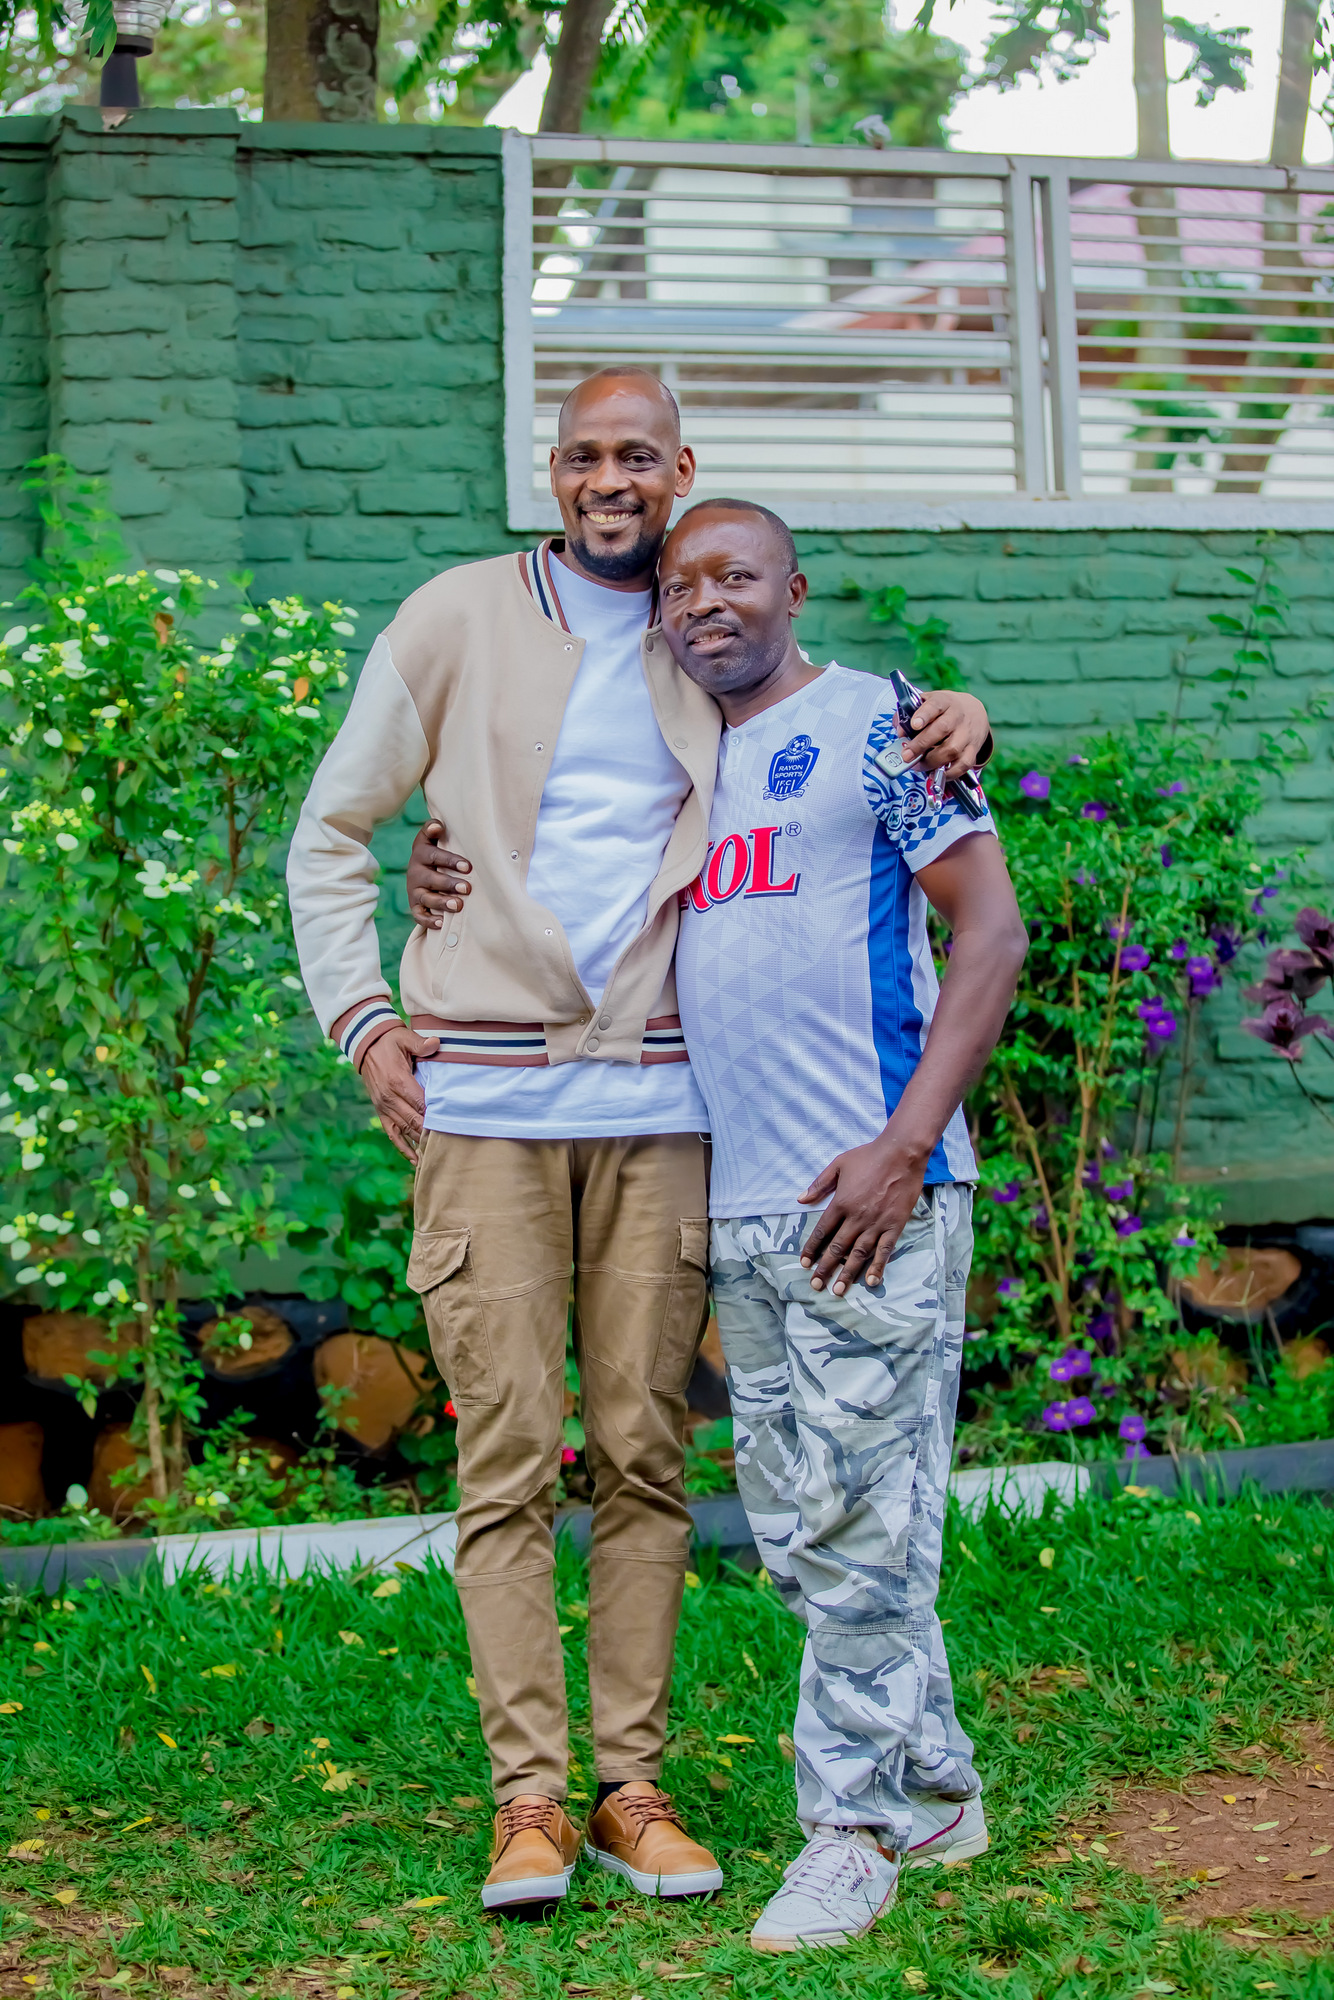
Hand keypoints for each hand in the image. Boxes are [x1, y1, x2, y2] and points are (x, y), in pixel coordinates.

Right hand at [360, 1024, 439, 1161]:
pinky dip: (403, 1148)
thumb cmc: (388, 1041)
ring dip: (419, 1142)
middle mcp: (389, 1098)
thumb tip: (436, 1043)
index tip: (450, 1124)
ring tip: (436, 1155)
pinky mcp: (380, 1111)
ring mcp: (384, 1107)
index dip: (435, 1115)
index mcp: (398, 1081)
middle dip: (431, 1132)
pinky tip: (415, 1160)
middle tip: (450, 1142)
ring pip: (404, 1130)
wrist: (365, 1045)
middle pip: (414, 1120)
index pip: (421, 1103)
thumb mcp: (403, 1037)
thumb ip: (420, 1044)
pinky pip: (391, 1133)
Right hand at [406, 819, 472, 929]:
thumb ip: (433, 829)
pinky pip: (419, 916)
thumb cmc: (435, 852)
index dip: (450, 861)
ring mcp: (414, 891)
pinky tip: (441, 923)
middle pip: (431, 879)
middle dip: (449, 884)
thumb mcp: (431, 838)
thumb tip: (437, 826)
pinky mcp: (415, 906)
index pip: (434, 856)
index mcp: (421, 854)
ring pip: (426, 898)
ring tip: (458, 905)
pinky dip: (428, 921)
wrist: (421, 869)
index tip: (468, 867)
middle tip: (468, 888)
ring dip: (441, 903)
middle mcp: (415, 873)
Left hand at [798, 1133, 927, 1295]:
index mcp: (840, 1203)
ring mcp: (876, 1224)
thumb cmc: (869, 1156)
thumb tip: (800, 1199)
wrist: (902, 1154)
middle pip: (837, 1248)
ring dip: (847, 1274)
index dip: (811, 1249)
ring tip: (838, 1291)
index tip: (804, 1263)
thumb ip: (819, 1184)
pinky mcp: (894, 1226)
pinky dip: (877, 1267)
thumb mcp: (838, 1164)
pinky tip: (870, 1282)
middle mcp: (856, 1217)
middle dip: (824, 1268)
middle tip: (816, 1285)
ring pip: (858, 1254)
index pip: (821, 1231)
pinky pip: (884, 1251)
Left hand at [900, 691, 989, 779]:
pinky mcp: (973, 750)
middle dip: (921, 744)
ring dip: (931, 761)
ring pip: (952, 750)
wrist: (975, 713)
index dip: (923, 715)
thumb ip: (909, 713)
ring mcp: (966, 734)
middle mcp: (957, 717)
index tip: (914, 724)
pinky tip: (937, 773)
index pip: (934, 705)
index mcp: (944, 702)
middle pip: (942, 729)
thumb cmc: (946, 710)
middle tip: (906, 755)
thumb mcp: (928, 702)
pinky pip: (963, 765)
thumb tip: (900, 732)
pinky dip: (949, 773)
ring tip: (918, 765)